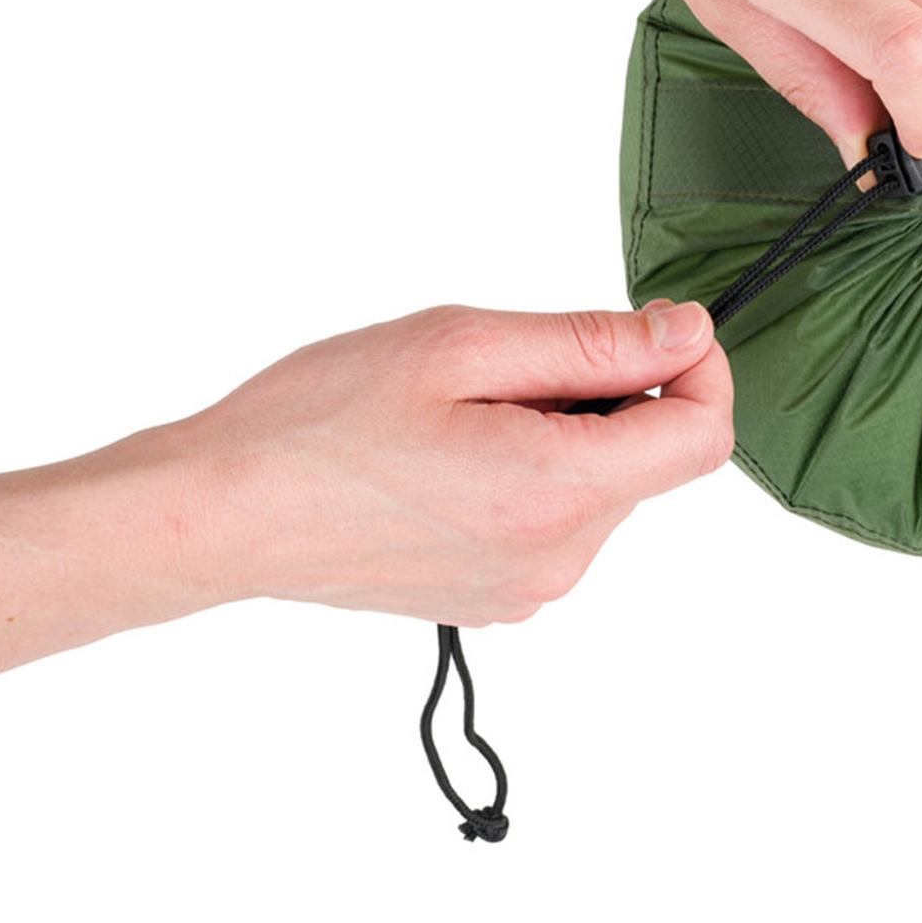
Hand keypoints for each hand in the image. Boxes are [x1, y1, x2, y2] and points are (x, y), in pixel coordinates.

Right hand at [175, 299, 731, 626]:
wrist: (220, 513)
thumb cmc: (318, 421)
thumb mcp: (462, 345)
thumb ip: (592, 343)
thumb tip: (687, 334)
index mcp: (555, 494)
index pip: (701, 437)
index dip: (699, 367)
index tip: (654, 325)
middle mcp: (557, 558)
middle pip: (651, 458)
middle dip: (612, 393)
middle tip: (511, 365)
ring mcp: (528, 587)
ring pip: (605, 485)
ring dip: (568, 432)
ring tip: (467, 413)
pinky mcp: (497, 597)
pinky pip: (559, 520)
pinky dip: (535, 473)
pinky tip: (454, 454)